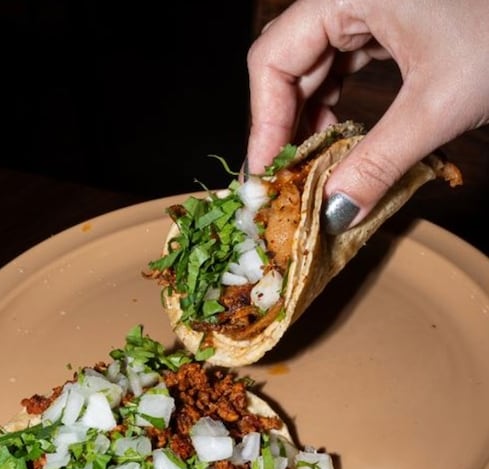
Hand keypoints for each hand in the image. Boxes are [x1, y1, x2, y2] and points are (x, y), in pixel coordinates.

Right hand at [246, 0, 488, 230]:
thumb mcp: (438, 107)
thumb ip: (376, 162)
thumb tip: (332, 215)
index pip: (274, 58)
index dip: (263, 120)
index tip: (266, 172)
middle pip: (288, 61)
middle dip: (284, 123)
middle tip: (282, 178)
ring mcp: (371, 3)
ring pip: (314, 64)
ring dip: (308, 117)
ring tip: (310, 166)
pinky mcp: (392, 17)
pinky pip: (345, 61)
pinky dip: (337, 102)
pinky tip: (338, 138)